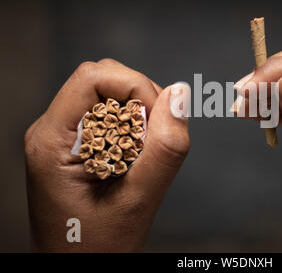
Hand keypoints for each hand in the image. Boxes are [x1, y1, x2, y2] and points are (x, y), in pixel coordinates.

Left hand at [24, 59, 189, 251]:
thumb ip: (164, 149)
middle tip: (157, 136)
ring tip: (148, 150)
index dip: (135, 87)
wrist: (76, 267)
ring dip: (139, 111)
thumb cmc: (98, 246)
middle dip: (140, 97)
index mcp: (52, 139)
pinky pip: (108, 114)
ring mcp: (62, 136)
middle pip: (101, 80)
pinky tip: (139, 153)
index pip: (92, 77)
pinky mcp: (75, 144)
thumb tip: (180, 94)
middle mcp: (51, 130)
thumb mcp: (138, 200)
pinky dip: (134, 124)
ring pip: (107, 93)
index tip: (159, 119)